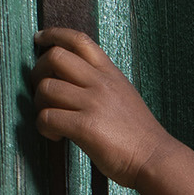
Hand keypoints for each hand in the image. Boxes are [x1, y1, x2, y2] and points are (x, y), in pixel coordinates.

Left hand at [32, 27, 173, 187]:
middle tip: (42, 92)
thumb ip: (102, 84)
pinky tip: (56, 136)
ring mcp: (93, 104)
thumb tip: (71, 80)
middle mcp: (101, 84)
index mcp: (111, 74)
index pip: (79, 40)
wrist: (156, 159)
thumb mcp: (125, 96)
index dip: (54, 35)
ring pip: (46, 88)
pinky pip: (47, 117)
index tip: (39, 40)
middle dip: (38, 72)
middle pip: (55, 57)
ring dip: (39, 104)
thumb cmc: (140, 135)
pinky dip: (44, 127)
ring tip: (51, 118)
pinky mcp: (85, 127)